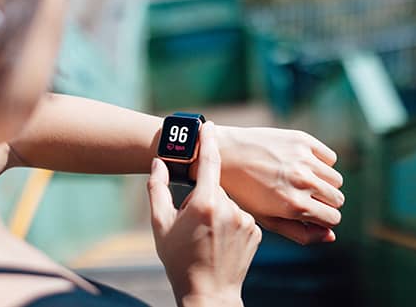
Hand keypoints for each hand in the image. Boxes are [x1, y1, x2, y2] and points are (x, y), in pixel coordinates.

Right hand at [148, 123, 260, 306]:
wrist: (208, 294)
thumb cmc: (179, 260)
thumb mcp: (160, 225)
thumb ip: (157, 189)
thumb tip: (158, 164)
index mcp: (206, 203)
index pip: (210, 162)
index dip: (208, 141)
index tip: (207, 126)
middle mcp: (231, 208)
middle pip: (216, 188)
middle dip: (203, 198)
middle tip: (191, 222)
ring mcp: (247, 221)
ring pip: (229, 203)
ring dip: (217, 211)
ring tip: (206, 236)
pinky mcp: (257, 232)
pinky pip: (241, 217)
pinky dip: (230, 223)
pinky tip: (220, 241)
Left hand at [214, 126, 344, 244]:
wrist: (224, 154)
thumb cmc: (244, 191)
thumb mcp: (267, 219)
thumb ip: (301, 233)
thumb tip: (331, 236)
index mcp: (294, 205)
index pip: (333, 218)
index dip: (323, 219)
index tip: (311, 214)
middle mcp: (302, 181)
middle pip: (337, 199)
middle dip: (325, 202)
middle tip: (304, 197)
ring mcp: (303, 159)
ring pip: (336, 179)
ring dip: (323, 183)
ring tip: (301, 181)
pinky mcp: (302, 140)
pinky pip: (330, 157)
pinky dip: (320, 162)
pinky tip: (301, 164)